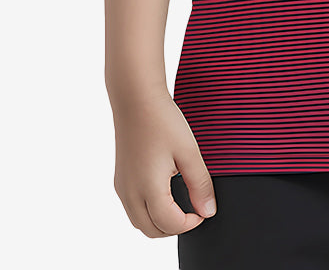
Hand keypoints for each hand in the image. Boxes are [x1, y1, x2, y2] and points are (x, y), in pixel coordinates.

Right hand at [110, 88, 217, 237]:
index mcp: (148, 188)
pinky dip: (148, 211)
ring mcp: (122, 187)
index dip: (191, 223)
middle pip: (152, 230)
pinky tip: (164, 193)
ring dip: (160, 222)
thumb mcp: (189, 152)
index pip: (170, 224)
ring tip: (180, 204)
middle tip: (194, 211)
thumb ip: (200, 185)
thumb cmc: (162, 121)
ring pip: (140, 222)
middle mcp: (130, 193)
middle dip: (175, 227)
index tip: (203, 210)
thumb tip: (208, 211)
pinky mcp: (120, 179)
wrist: (136, 99)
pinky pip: (132, 208)